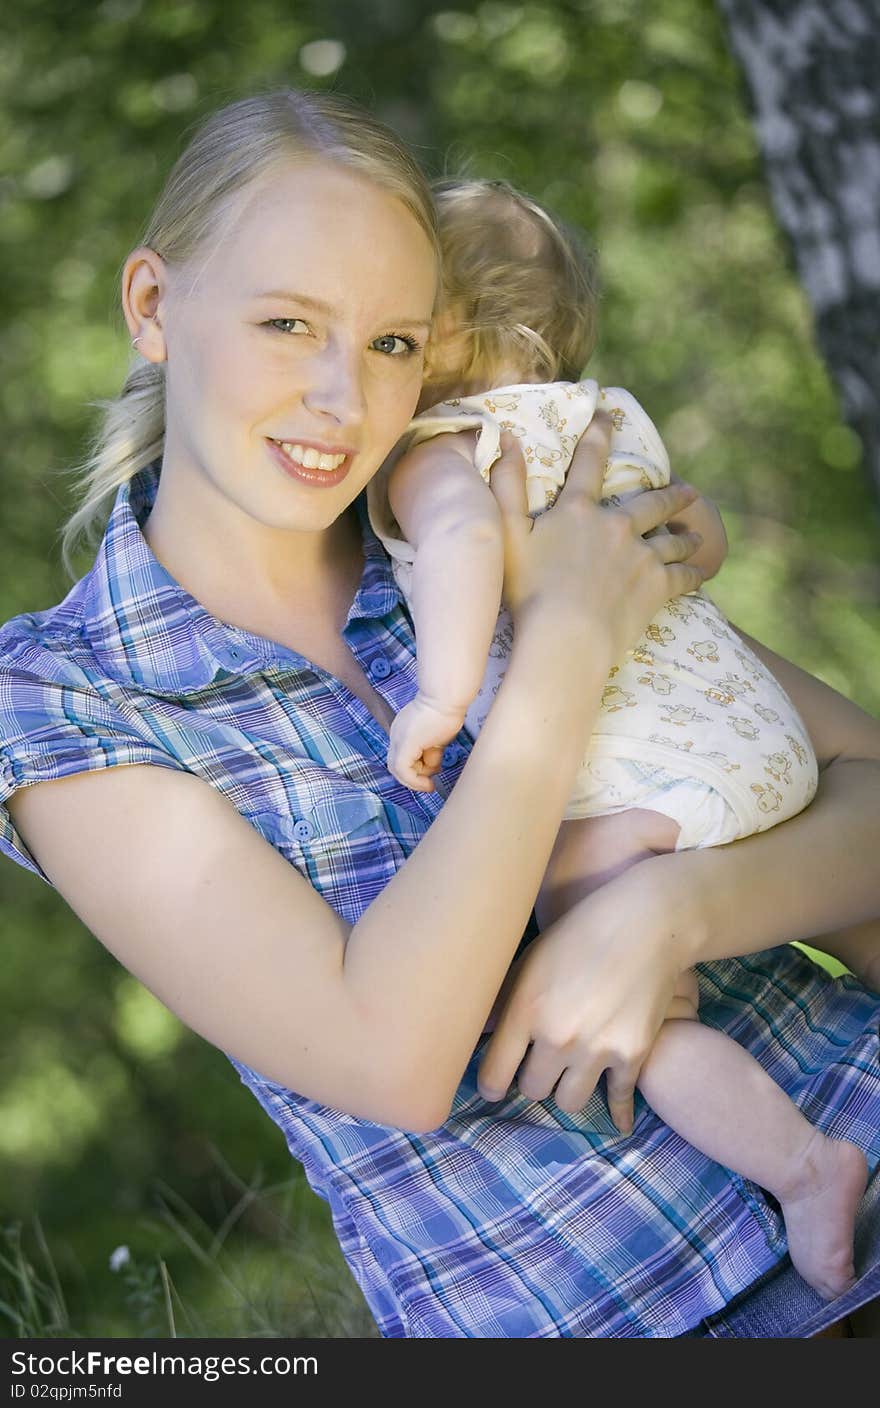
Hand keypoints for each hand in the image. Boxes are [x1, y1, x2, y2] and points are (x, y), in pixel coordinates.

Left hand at [387, 693, 466, 792]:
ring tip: (434, 773)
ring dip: (417, 778)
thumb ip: (431, 750)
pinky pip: (403, 770)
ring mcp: (399, 739)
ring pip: (397, 770)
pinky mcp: (405, 744)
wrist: (447, 698)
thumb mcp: (437, 737)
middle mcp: (397, 734)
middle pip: (395, 765)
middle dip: (412, 778)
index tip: (429, 774)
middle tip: (428, 784)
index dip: (413, 770)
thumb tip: (433, 765)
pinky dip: (414, 781)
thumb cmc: (447, 711)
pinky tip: (428, 785)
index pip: (400, 756)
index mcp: (403, 730)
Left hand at [477, 857, 694, 1132]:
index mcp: (525, 1010)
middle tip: (539, 1066)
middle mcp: (558, 1036)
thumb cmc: (580, 933)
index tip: (494, 1087)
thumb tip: (477, 1034)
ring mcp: (597, 1049)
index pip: (494, 1075)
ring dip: (567, 1089)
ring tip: (570, 1074)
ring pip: (570, 1102)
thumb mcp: (530, 960)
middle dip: (534, 1079)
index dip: (491, 1085)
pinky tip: (619, 1121)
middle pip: (533, 1090)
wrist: (647, 923)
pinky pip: (617, 1099)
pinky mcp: (633, 1054)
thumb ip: (503, 1003)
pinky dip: (617, 1111)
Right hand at [488, 416, 705, 661]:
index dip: (599, 434)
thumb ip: (506, 485)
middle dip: (670, 494)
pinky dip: (693, 572)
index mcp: (578, 511)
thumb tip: (507, 438)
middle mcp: (616, 525)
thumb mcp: (505, 534)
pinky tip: (702, 572)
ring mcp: (642, 556)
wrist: (566, 637)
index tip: (609, 415)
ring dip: (686, 535)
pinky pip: (683, 576)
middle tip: (687, 490)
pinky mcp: (657, 587)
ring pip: (672, 539)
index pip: (590, 462)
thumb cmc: (529, 590)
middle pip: (650, 503)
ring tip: (696, 535)